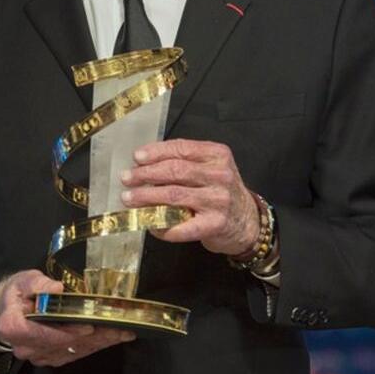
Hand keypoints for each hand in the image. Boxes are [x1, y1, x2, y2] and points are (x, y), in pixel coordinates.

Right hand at [0, 270, 134, 366]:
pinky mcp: (49, 358)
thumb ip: (39, 284)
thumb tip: (57, 288)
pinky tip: (109, 339)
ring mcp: (38, 356)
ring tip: (121, 333)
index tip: (90, 327)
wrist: (6, 309)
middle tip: (119, 330)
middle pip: (64, 345)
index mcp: (15, 327)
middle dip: (94, 338)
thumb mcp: (23, 280)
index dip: (68, 332)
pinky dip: (92, 347)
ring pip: (72, 352)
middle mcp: (26, 347)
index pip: (45, 334)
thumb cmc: (15, 292)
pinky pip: (73, 355)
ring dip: (98, 344)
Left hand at [120, 139, 260, 255]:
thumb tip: (144, 164)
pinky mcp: (214, 224)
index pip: (182, 148)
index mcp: (217, 155)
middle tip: (127, 178)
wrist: (247, 222)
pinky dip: (161, 224)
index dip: (156, 152)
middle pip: (175, 170)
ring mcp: (218, 200)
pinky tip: (149, 224)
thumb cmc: (221, 192)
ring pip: (173, 195)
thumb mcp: (211, 167)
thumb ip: (185, 162)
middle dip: (145, 174)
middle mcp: (220, 175)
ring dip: (146, 196)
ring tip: (129, 198)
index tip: (137, 158)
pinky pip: (180, 225)